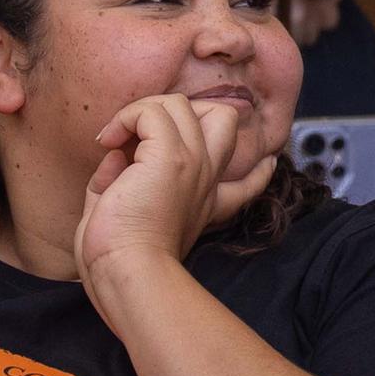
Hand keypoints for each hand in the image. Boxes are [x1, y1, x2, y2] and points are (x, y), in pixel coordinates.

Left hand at [80, 91, 280, 290]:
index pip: (248, 184)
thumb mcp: (127, 217)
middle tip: (143, 133)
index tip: (268, 167)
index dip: (260, 173)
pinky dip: (126, 117)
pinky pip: (152, 111)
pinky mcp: (171, 157)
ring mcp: (193, 163)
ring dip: (141, 112)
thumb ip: (120, 181)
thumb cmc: (117, 258)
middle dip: (181, 110)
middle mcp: (205, 179)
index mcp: (203, 203)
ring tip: (116, 138)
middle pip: (222, 117)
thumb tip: (114, 154)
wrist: (128, 271)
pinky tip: (107, 141)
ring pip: (179, 104)